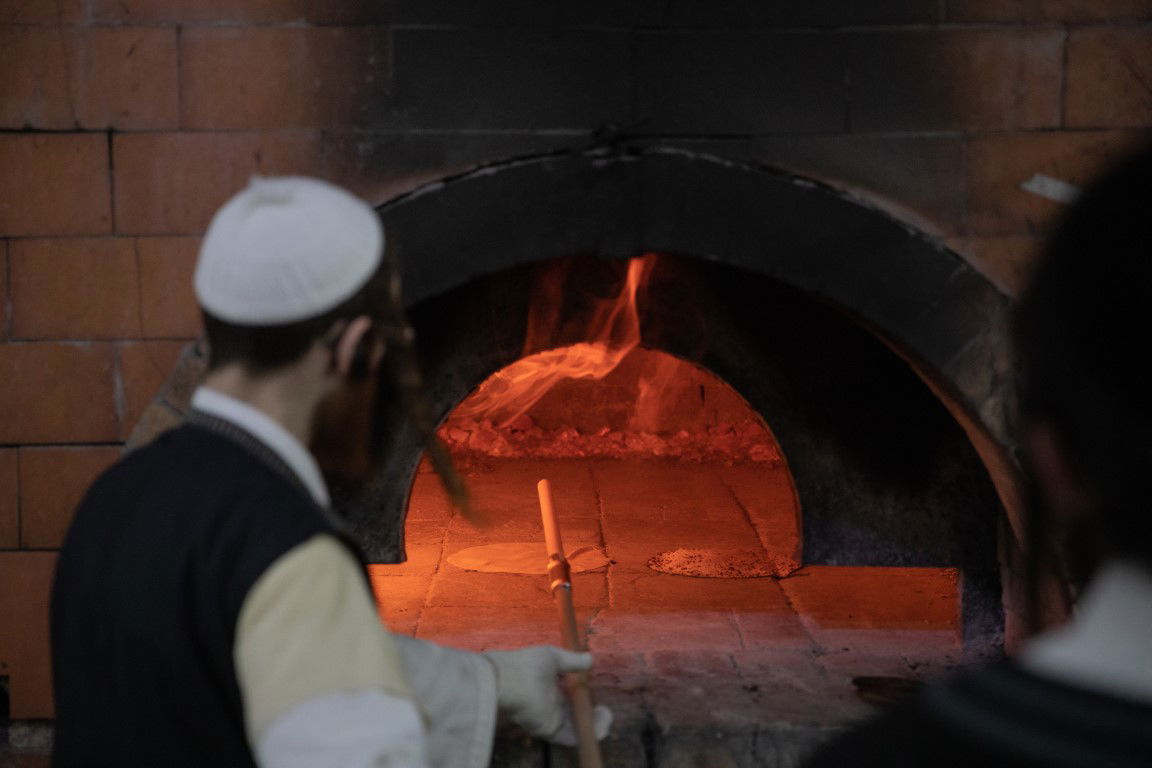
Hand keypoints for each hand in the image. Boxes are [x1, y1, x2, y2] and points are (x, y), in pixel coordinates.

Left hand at [483, 646, 612, 745]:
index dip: (586, 701)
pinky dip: (587, 735)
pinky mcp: (549, 730)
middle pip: (575, 717)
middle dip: (593, 717)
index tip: (599, 696)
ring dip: (594, 727)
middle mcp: (550, 707)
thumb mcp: (554, 657)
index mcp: (549, 689)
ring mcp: (550, 720)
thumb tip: (591, 659)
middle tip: (606, 712)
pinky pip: (571, 738)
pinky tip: (601, 725)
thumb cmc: (528, 664)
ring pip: (576, 730)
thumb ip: (572, 661)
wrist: (510, 678)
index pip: (570, 700)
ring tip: (606, 717)